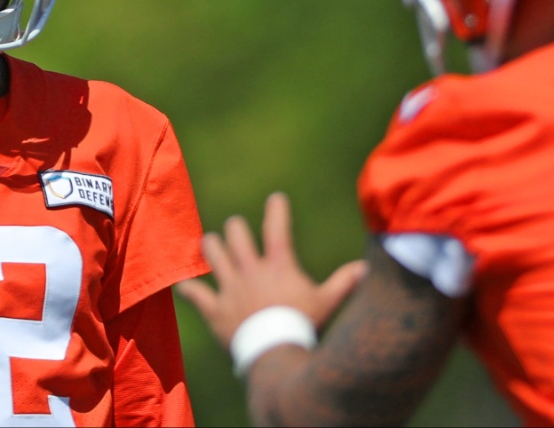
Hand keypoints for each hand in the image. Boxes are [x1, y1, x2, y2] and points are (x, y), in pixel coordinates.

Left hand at [176, 192, 366, 348]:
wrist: (276, 354)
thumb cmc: (303, 327)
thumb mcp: (328, 303)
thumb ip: (345, 282)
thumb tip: (368, 267)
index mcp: (278, 265)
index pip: (276, 226)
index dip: (276, 208)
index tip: (276, 198)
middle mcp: (251, 271)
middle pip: (236, 234)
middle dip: (235, 228)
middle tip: (236, 228)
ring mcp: (230, 289)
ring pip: (212, 254)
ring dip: (211, 246)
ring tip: (211, 243)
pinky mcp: (215, 310)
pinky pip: (195, 293)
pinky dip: (189, 289)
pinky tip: (184, 285)